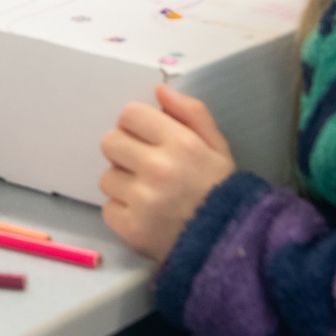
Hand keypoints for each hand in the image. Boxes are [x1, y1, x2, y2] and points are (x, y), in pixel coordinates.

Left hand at [99, 84, 235, 262]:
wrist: (228, 246)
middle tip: (144, 167)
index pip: (129, 114)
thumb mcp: (218, 147)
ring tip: (149, 195)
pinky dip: (122, 212)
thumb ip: (192, 113)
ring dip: (123, 184)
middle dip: (124, 152)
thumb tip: (160, 89)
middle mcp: (158, 168)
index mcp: (180, 143)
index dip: (136, 125)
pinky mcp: (131, 228)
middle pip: (110, 142)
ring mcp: (142, 200)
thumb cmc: (222, 191)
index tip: (146, 138)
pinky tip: (145, 215)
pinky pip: (108, 208)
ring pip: (107, 177)